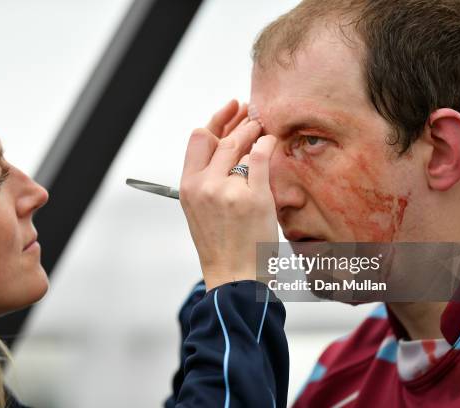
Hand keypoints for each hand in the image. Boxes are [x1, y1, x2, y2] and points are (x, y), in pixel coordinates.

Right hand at [180, 100, 278, 290]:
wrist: (233, 275)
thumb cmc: (221, 243)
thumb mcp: (200, 209)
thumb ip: (207, 179)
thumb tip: (225, 145)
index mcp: (188, 186)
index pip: (198, 138)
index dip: (216, 119)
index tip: (230, 109)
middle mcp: (204, 185)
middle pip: (221, 138)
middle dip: (239, 122)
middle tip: (253, 116)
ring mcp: (228, 190)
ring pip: (240, 144)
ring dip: (254, 130)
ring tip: (262, 128)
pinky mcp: (253, 197)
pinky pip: (260, 157)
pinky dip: (267, 145)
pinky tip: (271, 142)